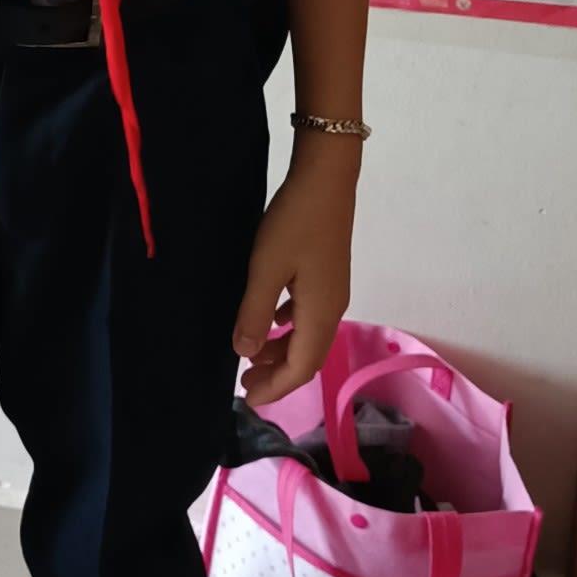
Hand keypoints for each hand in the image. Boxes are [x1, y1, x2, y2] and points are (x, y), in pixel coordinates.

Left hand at [230, 149, 355, 407]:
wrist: (327, 178)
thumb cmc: (295, 222)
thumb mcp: (266, 267)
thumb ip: (255, 312)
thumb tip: (245, 353)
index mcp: (320, 313)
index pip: (301, 367)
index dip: (276, 388)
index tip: (248, 399)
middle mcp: (332, 308)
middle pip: (308, 356)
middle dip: (278, 375)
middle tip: (245, 384)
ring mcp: (331, 290)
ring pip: (308, 335)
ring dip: (282, 350)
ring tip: (252, 356)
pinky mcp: (325, 274)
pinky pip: (307, 314)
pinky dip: (288, 327)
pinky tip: (270, 320)